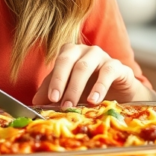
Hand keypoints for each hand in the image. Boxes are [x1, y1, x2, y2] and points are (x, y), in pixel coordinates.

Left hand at [32, 43, 153, 107]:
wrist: (119, 93)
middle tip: (61, 104)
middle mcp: (85, 50)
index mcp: (70, 52)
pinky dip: (99, 87)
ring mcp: (102, 56)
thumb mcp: (69, 91)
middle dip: (63, 83)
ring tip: (73, 105)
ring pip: (86, 66)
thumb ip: (52, 93)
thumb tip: (35, 102)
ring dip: (77, 87)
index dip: (54, 79)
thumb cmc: (90, 88)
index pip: (59, 62)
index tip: (51, 98)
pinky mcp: (118, 66)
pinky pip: (108, 72)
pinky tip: (94, 100)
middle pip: (70, 61)